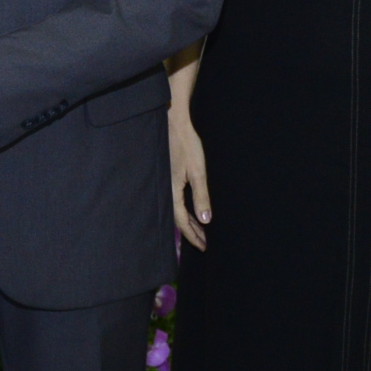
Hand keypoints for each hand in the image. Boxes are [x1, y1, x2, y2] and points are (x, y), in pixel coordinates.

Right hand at [170, 109, 212, 249]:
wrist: (173, 123)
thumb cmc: (186, 145)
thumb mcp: (198, 171)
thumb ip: (201, 196)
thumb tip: (206, 220)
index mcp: (172, 192)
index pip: (182, 221)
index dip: (193, 235)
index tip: (203, 246)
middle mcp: (165, 191)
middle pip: (177, 219)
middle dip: (191, 232)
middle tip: (203, 243)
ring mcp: (165, 184)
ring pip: (176, 210)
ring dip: (188, 222)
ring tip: (199, 231)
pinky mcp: (167, 177)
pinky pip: (175, 201)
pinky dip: (184, 210)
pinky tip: (190, 211)